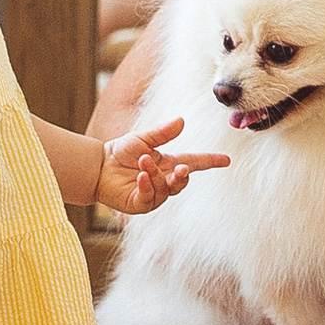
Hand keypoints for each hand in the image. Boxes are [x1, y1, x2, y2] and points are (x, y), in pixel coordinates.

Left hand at [95, 116, 230, 217]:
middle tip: (180, 169)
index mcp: (168, 163)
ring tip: (143, 162)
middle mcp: (164, 180)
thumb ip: (161, 133)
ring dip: (156, 175)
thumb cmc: (121, 152)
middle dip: (183, 176)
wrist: (98, 166)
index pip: (194, 163)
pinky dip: (147, 187)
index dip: (210, 162)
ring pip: (165, 189)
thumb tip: (181, 121)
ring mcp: (153, 194)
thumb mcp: (142, 138)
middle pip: (182, 181)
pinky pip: (149, 198)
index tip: (226, 160)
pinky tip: (140, 177)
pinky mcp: (139, 203)